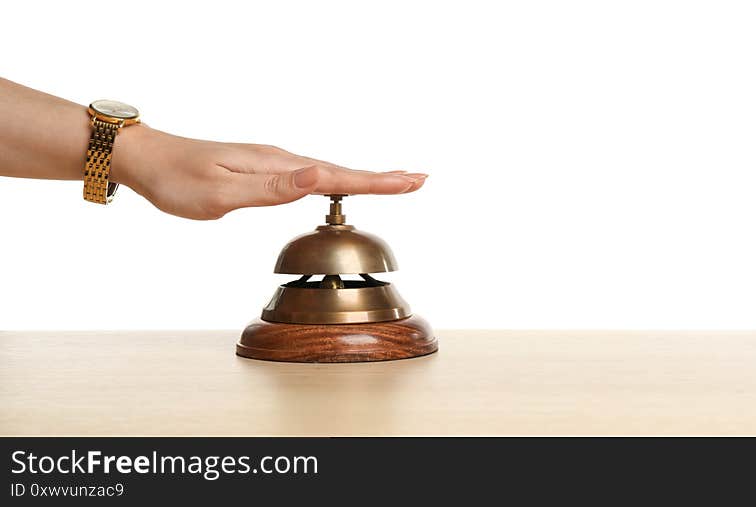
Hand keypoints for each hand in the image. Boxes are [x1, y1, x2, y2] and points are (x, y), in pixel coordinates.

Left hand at [112, 125, 426, 219]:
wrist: (147, 159)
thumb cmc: (179, 180)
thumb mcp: (222, 191)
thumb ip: (272, 189)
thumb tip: (317, 178)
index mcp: (277, 167)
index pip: (337, 177)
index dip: (377, 182)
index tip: (411, 181)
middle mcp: (281, 161)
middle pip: (342, 171)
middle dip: (382, 179)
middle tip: (418, 180)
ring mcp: (274, 164)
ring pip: (329, 174)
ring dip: (365, 179)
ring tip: (394, 183)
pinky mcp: (265, 170)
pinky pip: (312, 177)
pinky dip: (337, 181)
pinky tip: (340, 184)